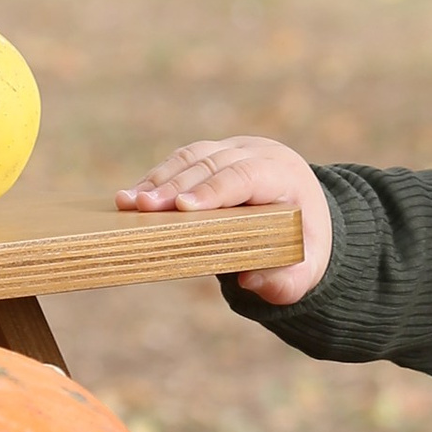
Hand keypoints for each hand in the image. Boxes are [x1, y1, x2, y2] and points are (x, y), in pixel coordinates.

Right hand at [117, 136, 333, 304]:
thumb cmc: (302, 246)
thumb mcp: (306, 270)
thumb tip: (251, 282)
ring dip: (157, 179)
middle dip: (174, 186)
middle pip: (211, 164)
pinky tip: (131, 198)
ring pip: (191, 157)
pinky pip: (182, 161)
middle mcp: (259, 154)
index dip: (213, 190)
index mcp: (286, 175)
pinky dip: (156, 178)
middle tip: (140, 207)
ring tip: (126, 203)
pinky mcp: (213, 155)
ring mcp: (234, 149)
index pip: (246, 177)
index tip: (182, 206)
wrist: (304, 219)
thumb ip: (287, 282)